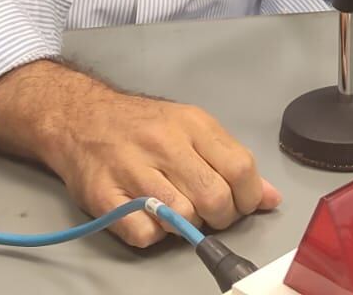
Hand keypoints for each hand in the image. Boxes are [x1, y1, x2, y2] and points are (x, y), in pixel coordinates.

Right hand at [45, 87, 281, 246]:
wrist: (81, 116)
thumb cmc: (144, 125)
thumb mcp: (192, 129)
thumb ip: (231, 160)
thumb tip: (271, 198)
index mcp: (193, 124)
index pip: (240, 168)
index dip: (249, 197)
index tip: (241, 204)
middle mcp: (164, 143)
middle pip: (214, 198)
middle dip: (221, 217)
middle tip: (209, 213)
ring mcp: (132, 169)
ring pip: (182, 218)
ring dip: (187, 226)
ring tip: (178, 211)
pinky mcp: (104, 195)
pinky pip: (144, 234)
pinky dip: (154, 236)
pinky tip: (150, 218)